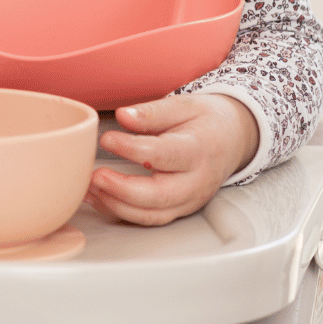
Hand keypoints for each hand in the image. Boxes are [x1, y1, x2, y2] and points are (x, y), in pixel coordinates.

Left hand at [85, 93, 260, 225]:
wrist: (233, 138)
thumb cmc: (206, 120)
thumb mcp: (183, 105)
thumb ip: (152, 113)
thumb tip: (123, 116)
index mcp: (197, 150)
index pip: (162, 154)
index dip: (132, 149)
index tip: (106, 138)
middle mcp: (195, 182)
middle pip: (158, 196)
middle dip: (122, 190)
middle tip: (94, 176)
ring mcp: (189, 200)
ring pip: (152, 214)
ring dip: (117, 205)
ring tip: (89, 188)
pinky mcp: (180, 210)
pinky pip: (150, 218)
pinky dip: (122, 212)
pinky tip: (100, 198)